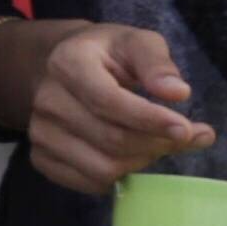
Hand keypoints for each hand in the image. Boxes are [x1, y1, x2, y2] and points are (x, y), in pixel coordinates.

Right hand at [21, 23, 212, 194]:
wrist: (62, 69)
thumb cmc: (107, 55)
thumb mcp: (135, 42)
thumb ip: (157, 63)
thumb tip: (178, 93)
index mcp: (68, 63)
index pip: (109, 101)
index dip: (150, 119)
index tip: (186, 129)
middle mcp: (47, 100)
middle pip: (111, 139)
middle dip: (156, 143)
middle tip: (184, 136)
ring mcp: (40, 133)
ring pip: (102, 168)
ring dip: (141, 162)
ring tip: (157, 142)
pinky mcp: (42, 158)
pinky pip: (90, 183)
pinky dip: (121, 176)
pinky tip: (133, 155)